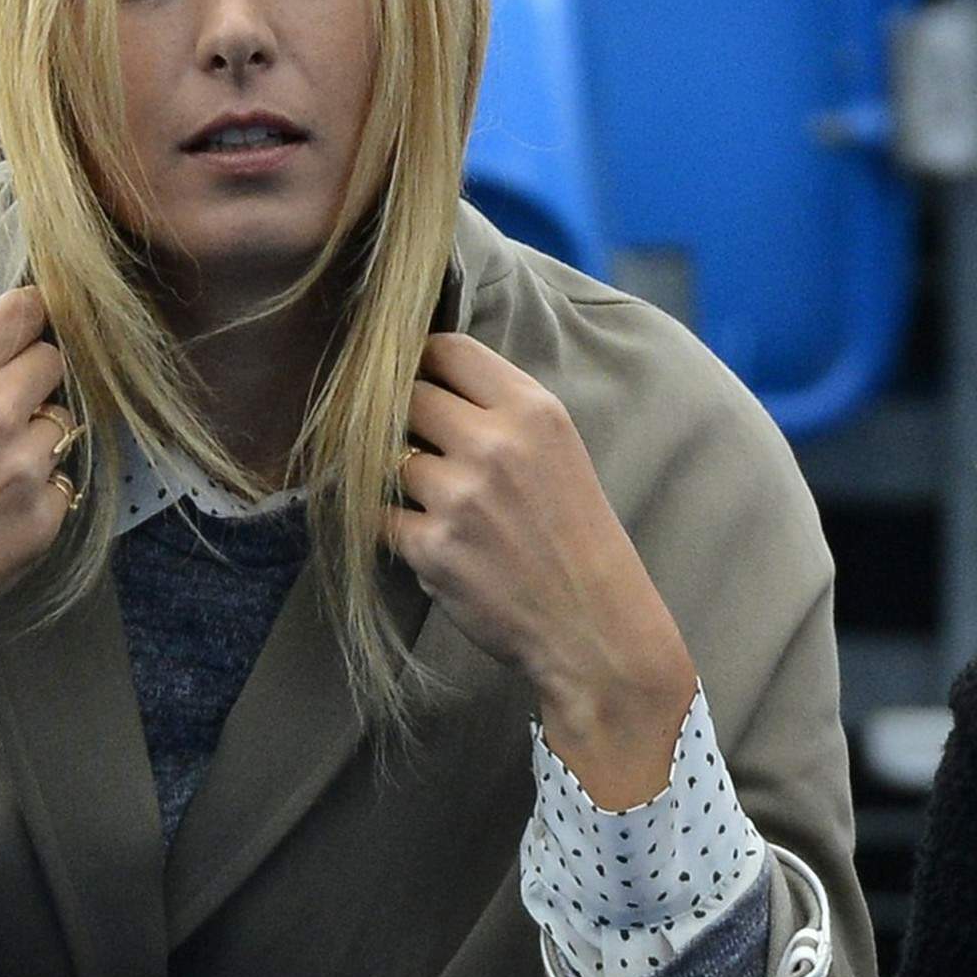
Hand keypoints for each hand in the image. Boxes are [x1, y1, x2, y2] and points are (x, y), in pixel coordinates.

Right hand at [0, 287, 78, 728]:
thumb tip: (7, 361)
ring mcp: (24, 464)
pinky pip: (61, 481)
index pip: (24, 311)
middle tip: (10, 406)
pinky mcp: (43, 515)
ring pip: (63, 422)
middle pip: (53, 360)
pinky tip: (0, 511)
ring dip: (39, 437)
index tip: (35, 324)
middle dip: (36, 377)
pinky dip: (39, 492)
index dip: (34, 316)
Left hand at [393, 334, 695, 807]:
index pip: (447, 348)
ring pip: (389, 459)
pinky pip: (381, 517)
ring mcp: (458, 497)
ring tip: (443, 509)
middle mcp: (494, 444)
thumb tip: (423, 376)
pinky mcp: (431, 548)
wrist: (595, 627)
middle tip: (428, 451)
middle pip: (407, 396)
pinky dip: (399, 529)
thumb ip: (500, 410)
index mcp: (532, 410)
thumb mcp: (559, 450)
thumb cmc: (577, 535)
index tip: (420, 382)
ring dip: (405, 483)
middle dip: (409, 422)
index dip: (423, 363)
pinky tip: (435, 544)